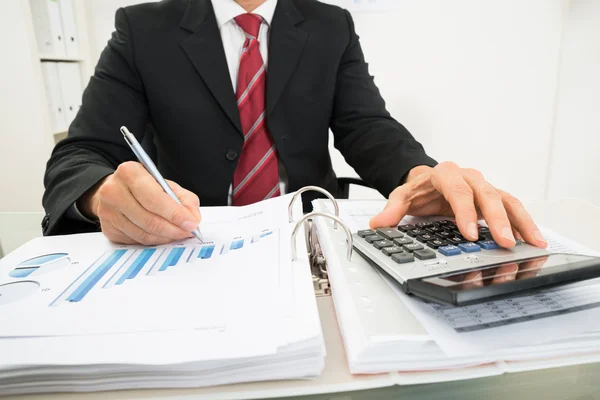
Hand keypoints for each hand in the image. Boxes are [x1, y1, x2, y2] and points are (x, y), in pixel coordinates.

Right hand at [79, 161, 200, 244]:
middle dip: (173, 229)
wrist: (116, 190)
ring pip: (142, 233)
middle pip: (148, 219)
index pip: (154, 198)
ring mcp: (107, 211)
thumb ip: (184, 199)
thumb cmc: (145, 187)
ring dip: (165, 237)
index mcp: (129, 173)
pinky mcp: (107, 228)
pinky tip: (163, 236)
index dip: (174, 214)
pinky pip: (135, 240)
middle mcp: (113, 191)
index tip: (191, 223)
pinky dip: (153, 241)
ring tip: (178, 234)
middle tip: (188, 232)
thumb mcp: (166, 185)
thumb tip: (193, 219)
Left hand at [369, 162, 547, 248]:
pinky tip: (532, 239)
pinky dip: (523, 222)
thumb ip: (392, 210)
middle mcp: (469, 177)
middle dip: (498, 219)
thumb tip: (378, 224)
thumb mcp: (402, 196)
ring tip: (532, 242)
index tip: (470, 234)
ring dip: (519, 221)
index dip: (465, 213)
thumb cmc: (419, 189)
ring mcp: (483, 187)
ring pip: (506, 200)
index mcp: (446, 174)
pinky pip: (512, 207)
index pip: (459, 192)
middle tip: (504, 242)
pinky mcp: (493, 198)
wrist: (427, 180)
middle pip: (487, 195)